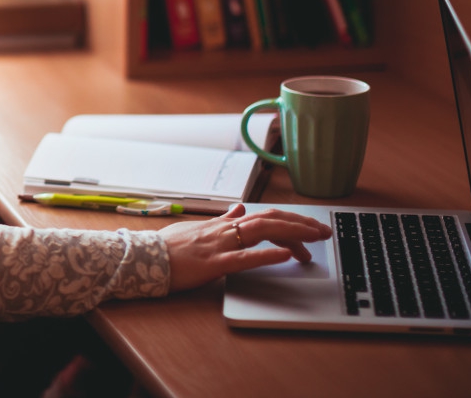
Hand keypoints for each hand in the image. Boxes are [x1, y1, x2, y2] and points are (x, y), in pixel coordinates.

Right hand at [161, 203, 332, 292]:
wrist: (146, 257)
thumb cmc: (169, 246)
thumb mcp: (198, 227)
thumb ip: (222, 219)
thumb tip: (239, 207)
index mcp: (223, 223)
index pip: (265, 216)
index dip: (291, 220)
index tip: (311, 229)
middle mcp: (225, 229)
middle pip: (270, 219)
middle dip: (301, 225)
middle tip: (324, 233)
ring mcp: (220, 244)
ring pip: (262, 232)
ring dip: (292, 234)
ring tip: (314, 240)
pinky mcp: (214, 263)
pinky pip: (244, 257)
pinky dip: (266, 254)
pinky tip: (284, 256)